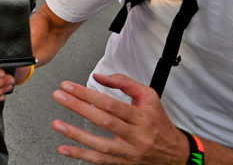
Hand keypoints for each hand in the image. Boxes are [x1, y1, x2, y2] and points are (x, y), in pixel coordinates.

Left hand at [50, 74, 187, 163]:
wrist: (174, 152)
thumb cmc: (158, 122)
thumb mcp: (148, 97)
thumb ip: (124, 83)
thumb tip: (99, 77)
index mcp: (142, 116)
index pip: (111, 103)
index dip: (88, 94)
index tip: (70, 86)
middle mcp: (136, 135)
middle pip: (104, 120)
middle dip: (78, 107)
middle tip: (59, 96)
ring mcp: (129, 151)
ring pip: (100, 144)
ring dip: (76, 134)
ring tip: (57, 124)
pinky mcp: (123, 163)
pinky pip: (99, 160)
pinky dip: (80, 155)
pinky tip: (64, 149)